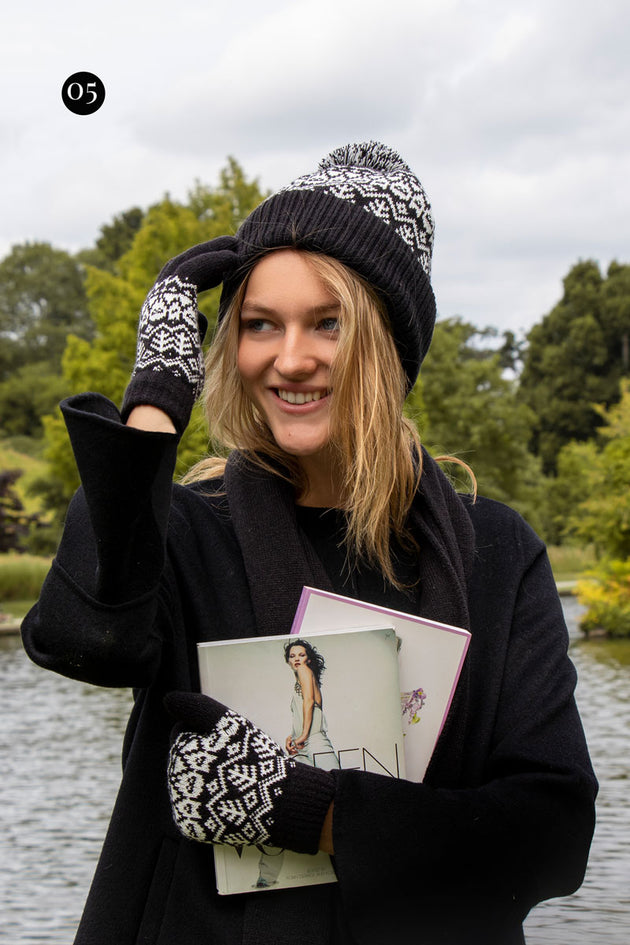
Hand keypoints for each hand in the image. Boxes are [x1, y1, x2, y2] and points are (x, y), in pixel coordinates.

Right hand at [121, 237, 237, 434]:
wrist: (164, 391)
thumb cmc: (178, 381)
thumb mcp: (186, 350)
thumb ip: (191, 330)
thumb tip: (200, 320)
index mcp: (158, 315)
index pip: (179, 284)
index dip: (203, 272)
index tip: (224, 268)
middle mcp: (155, 302)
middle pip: (180, 268)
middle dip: (207, 256)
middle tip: (231, 247)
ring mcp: (161, 299)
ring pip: (187, 263)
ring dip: (213, 252)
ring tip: (236, 246)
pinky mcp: (173, 299)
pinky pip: (195, 268)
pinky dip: (214, 259)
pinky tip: (234, 256)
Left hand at [165, 692, 334, 852]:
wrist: (277, 802)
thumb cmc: (254, 757)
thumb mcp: (229, 724)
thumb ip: (198, 708)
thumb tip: (168, 699)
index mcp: (181, 753)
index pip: (182, 734)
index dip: (205, 734)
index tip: (226, 744)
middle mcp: (174, 782)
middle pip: (183, 760)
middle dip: (201, 758)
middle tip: (231, 764)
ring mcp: (181, 808)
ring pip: (187, 784)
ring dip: (203, 781)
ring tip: (230, 783)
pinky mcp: (191, 828)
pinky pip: (192, 810)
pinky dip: (205, 806)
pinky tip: (225, 801)